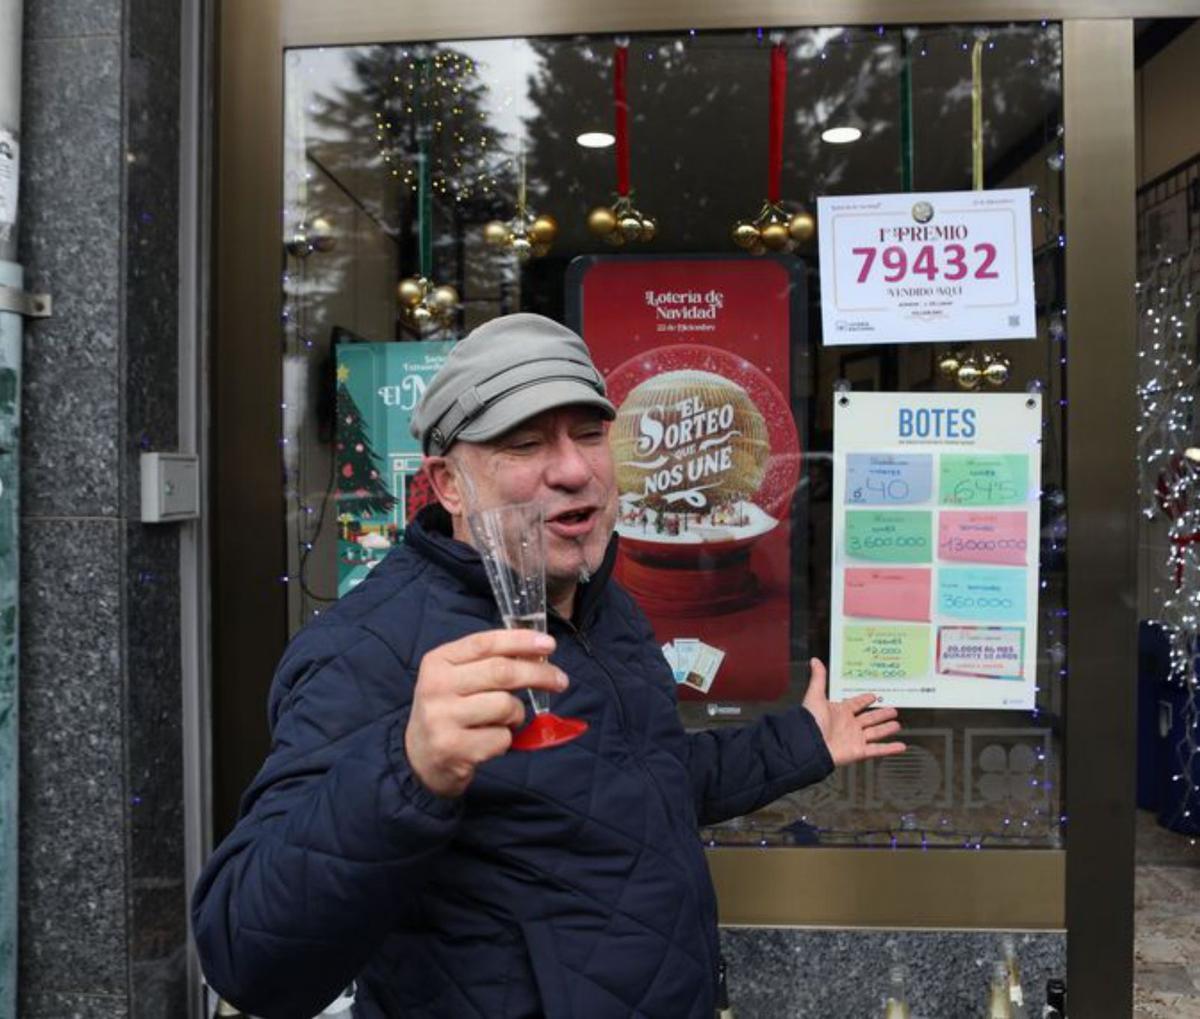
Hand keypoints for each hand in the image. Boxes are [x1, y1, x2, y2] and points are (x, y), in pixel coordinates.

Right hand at [406, 629, 567, 797]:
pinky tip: (489, 741)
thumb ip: (488, 662)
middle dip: (539, 675)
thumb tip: (536, 652)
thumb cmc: (449, 711)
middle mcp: (436, 686)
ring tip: (506, 721)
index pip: (485, 643)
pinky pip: (501, 738)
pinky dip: (505, 740)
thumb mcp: (457, 679)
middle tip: (560, 681)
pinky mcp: (453, 748)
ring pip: (505, 706)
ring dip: (517, 714)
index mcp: (437, 661)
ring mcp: (442, 718)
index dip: (521, 641)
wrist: (420, 758)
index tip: (549, 644)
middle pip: (502, 672)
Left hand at [801, 658, 905, 766]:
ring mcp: (854, 738)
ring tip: (897, 724)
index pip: (855, 703)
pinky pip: (877, 749)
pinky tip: (900, 746)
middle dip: (881, 714)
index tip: (873, 696)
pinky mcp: (859, 751)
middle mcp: (848, 725)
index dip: (864, 700)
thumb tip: (815, 661)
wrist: (809, 745)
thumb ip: (819, 678)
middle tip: (893, 710)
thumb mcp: (815, 696)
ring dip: (887, 729)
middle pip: (869, 718)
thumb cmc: (809, 722)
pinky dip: (890, 748)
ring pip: (875, 732)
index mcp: (839, 711)